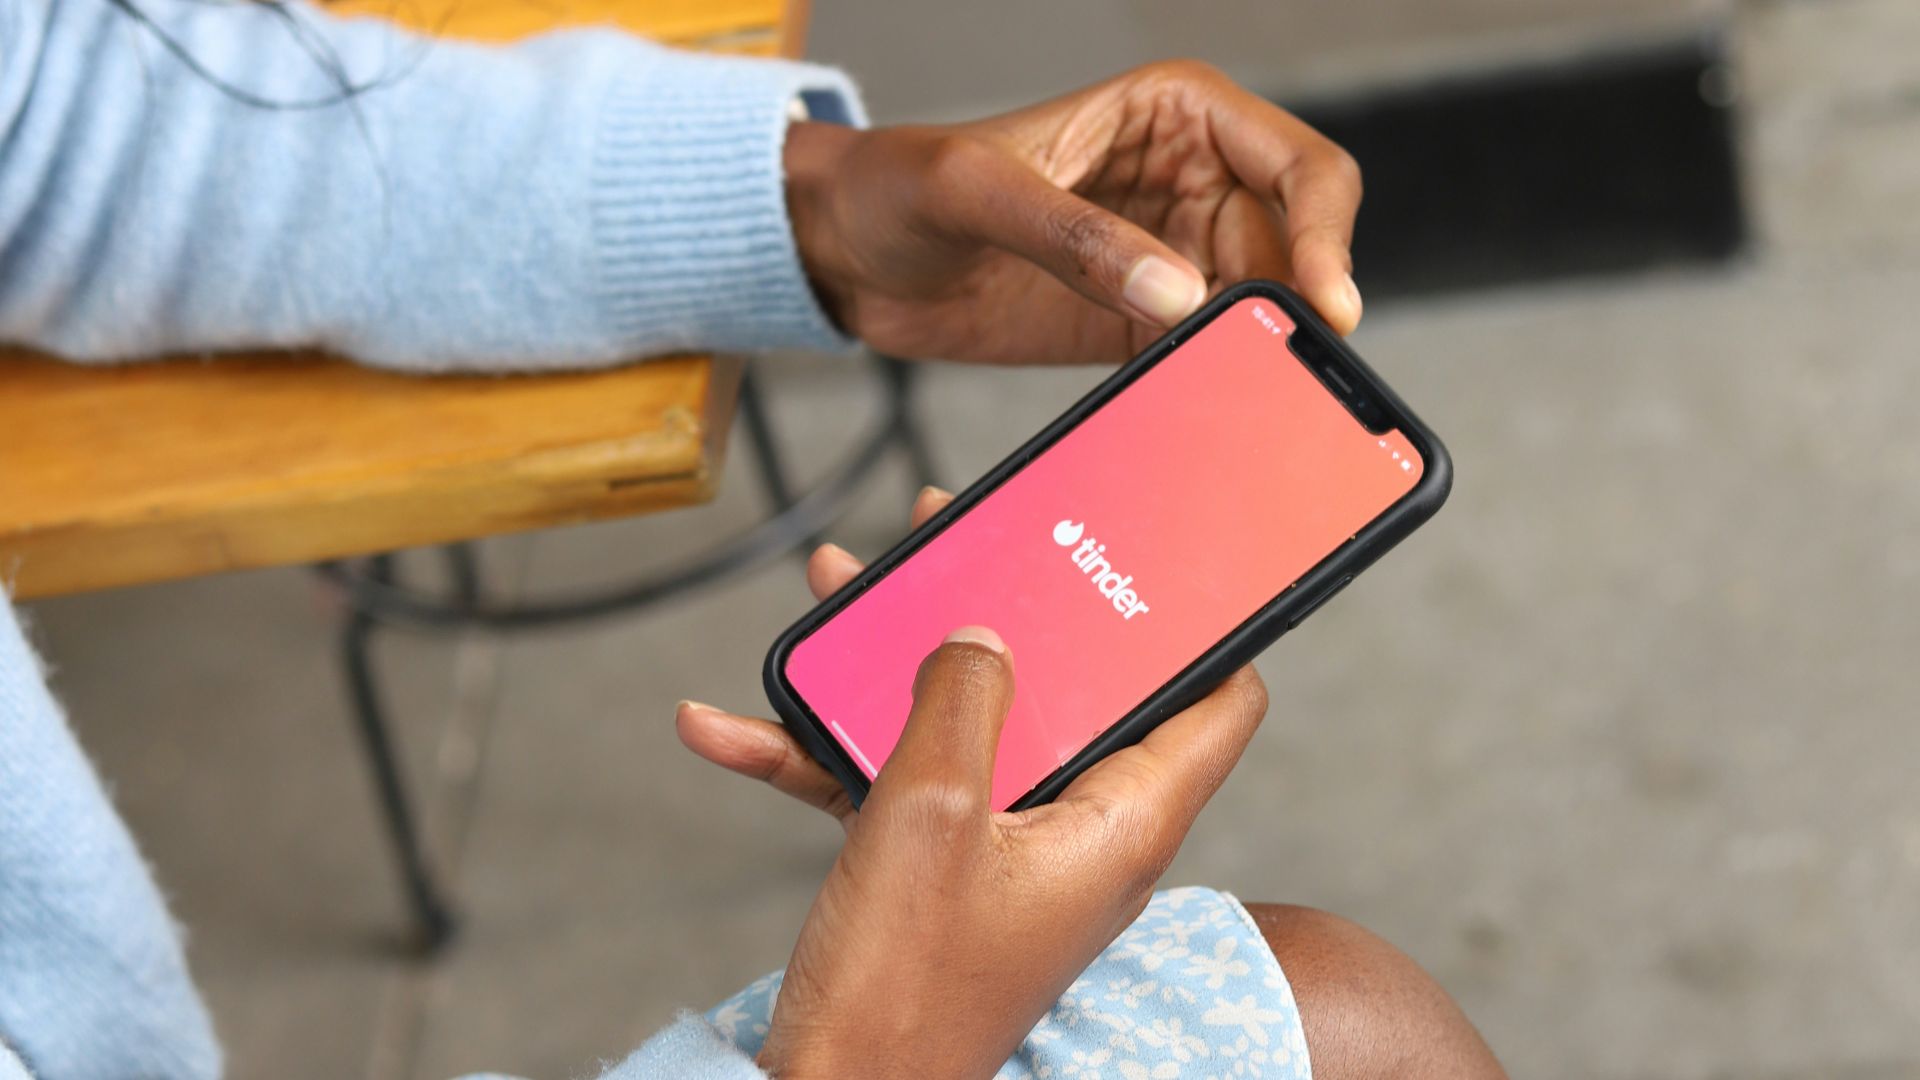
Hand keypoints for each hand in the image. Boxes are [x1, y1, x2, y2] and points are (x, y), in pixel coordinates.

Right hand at [678, 489, 1269, 1077]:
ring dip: (897, 665)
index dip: (1203, 626)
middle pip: (1073, 690)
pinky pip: (902, 784)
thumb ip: (962, 700)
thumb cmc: (901, 991)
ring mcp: (1012, 852)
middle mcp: (1082, 833)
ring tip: (839, 592)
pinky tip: (735, 728)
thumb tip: (981, 636)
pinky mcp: (948, 872)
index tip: (1157, 563)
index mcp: (1122, 822)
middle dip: (1007, 612)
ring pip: (974, 724)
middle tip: (959, 540)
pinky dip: (831, 752)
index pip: (1218, 703)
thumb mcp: (928, 813)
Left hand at [784, 60, 1362, 365]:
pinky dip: (1204, 389)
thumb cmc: (896, 183)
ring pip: (1253, 316)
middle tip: (1280, 378)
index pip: (1301, 167)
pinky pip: (1198, 360)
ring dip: (1252, 361)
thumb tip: (1177, 292)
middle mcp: (1190, 184)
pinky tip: (1192, 416)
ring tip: (1236, 406)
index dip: (1327, 235)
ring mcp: (1168, 259)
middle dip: (1291, 313)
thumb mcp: (974, 190)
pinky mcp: (1135, 326)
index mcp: (1176, 117)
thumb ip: (1073, 236)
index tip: (1321, 305)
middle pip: (1292, 253)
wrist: (842, 252)